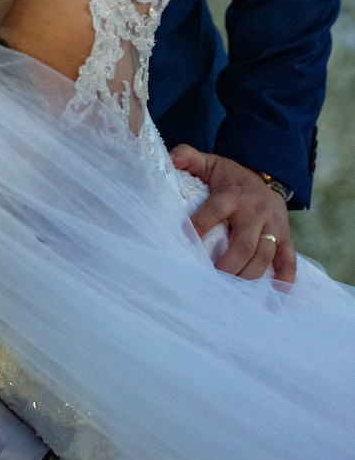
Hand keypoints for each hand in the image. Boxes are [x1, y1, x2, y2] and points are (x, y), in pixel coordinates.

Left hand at [170, 144, 295, 283]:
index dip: (198, 227)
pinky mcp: (287, 238)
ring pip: (264, 256)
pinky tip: (273, 302)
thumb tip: (169, 157)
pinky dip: (284, 282)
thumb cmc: (229, 176)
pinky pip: (290, 262)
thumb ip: (188, 157)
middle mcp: (255, 211)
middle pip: (243, 244)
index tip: (184, 244)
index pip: (214, 212)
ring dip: (248, 277)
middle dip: (227, 265)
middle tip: (209, 281)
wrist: (267, 177)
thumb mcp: (210, 162)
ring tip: (229, 294)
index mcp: (233, 194)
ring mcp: (273, 227)